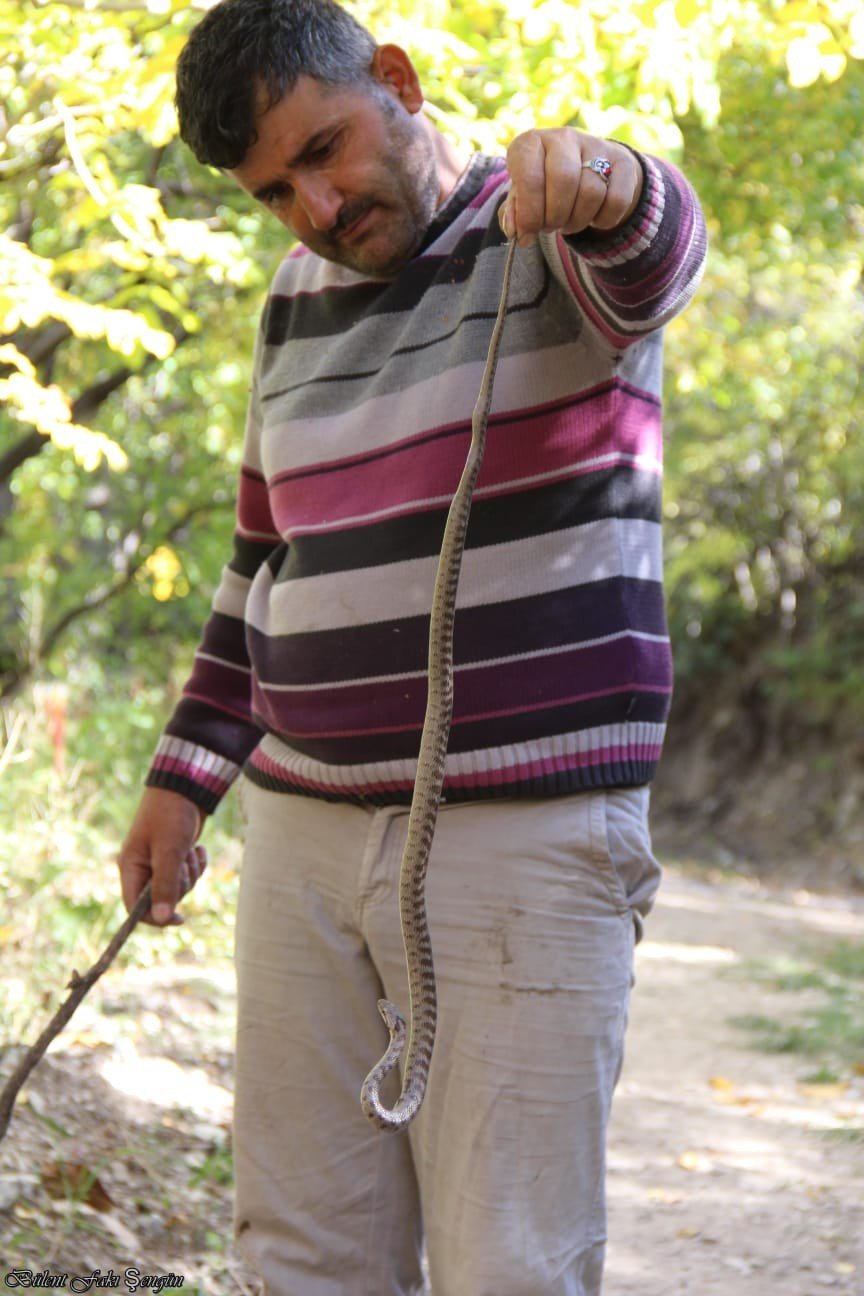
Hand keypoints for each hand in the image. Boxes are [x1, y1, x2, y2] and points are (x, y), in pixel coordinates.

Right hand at [118, 787, 206, 926]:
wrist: (186, 788)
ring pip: (179, 888)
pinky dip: (197, 865)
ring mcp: (159, 863)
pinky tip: (198, 848)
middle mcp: (142, 868)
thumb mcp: (169, 851)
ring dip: (190, 873)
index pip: (134, 907)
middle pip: (162, 899)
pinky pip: (189, 875)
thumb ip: (164, 885)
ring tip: (190, 850)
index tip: (179, 919)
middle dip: (180, 884)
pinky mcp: (175, 857)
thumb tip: (161, 919)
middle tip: (183, 862)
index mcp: (130, 867)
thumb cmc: (171, 816)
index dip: (154, 918)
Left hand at [499, 128, 642, 246]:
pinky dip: (603, 221)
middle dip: (555, 216)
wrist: (585, 169)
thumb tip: (516, 232)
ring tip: (569, 223)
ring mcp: (596, 145)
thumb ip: (515, 214)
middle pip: (564, 181)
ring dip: (578, 221)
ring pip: (591, 192)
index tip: (528, 231)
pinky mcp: (623, 162)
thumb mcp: (522, 197)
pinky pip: (617, 200)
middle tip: (551, 226)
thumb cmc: (544, 187)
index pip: (529, 177)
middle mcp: (563, 137)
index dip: (529, 213)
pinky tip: (593, 218)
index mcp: (531, 143)